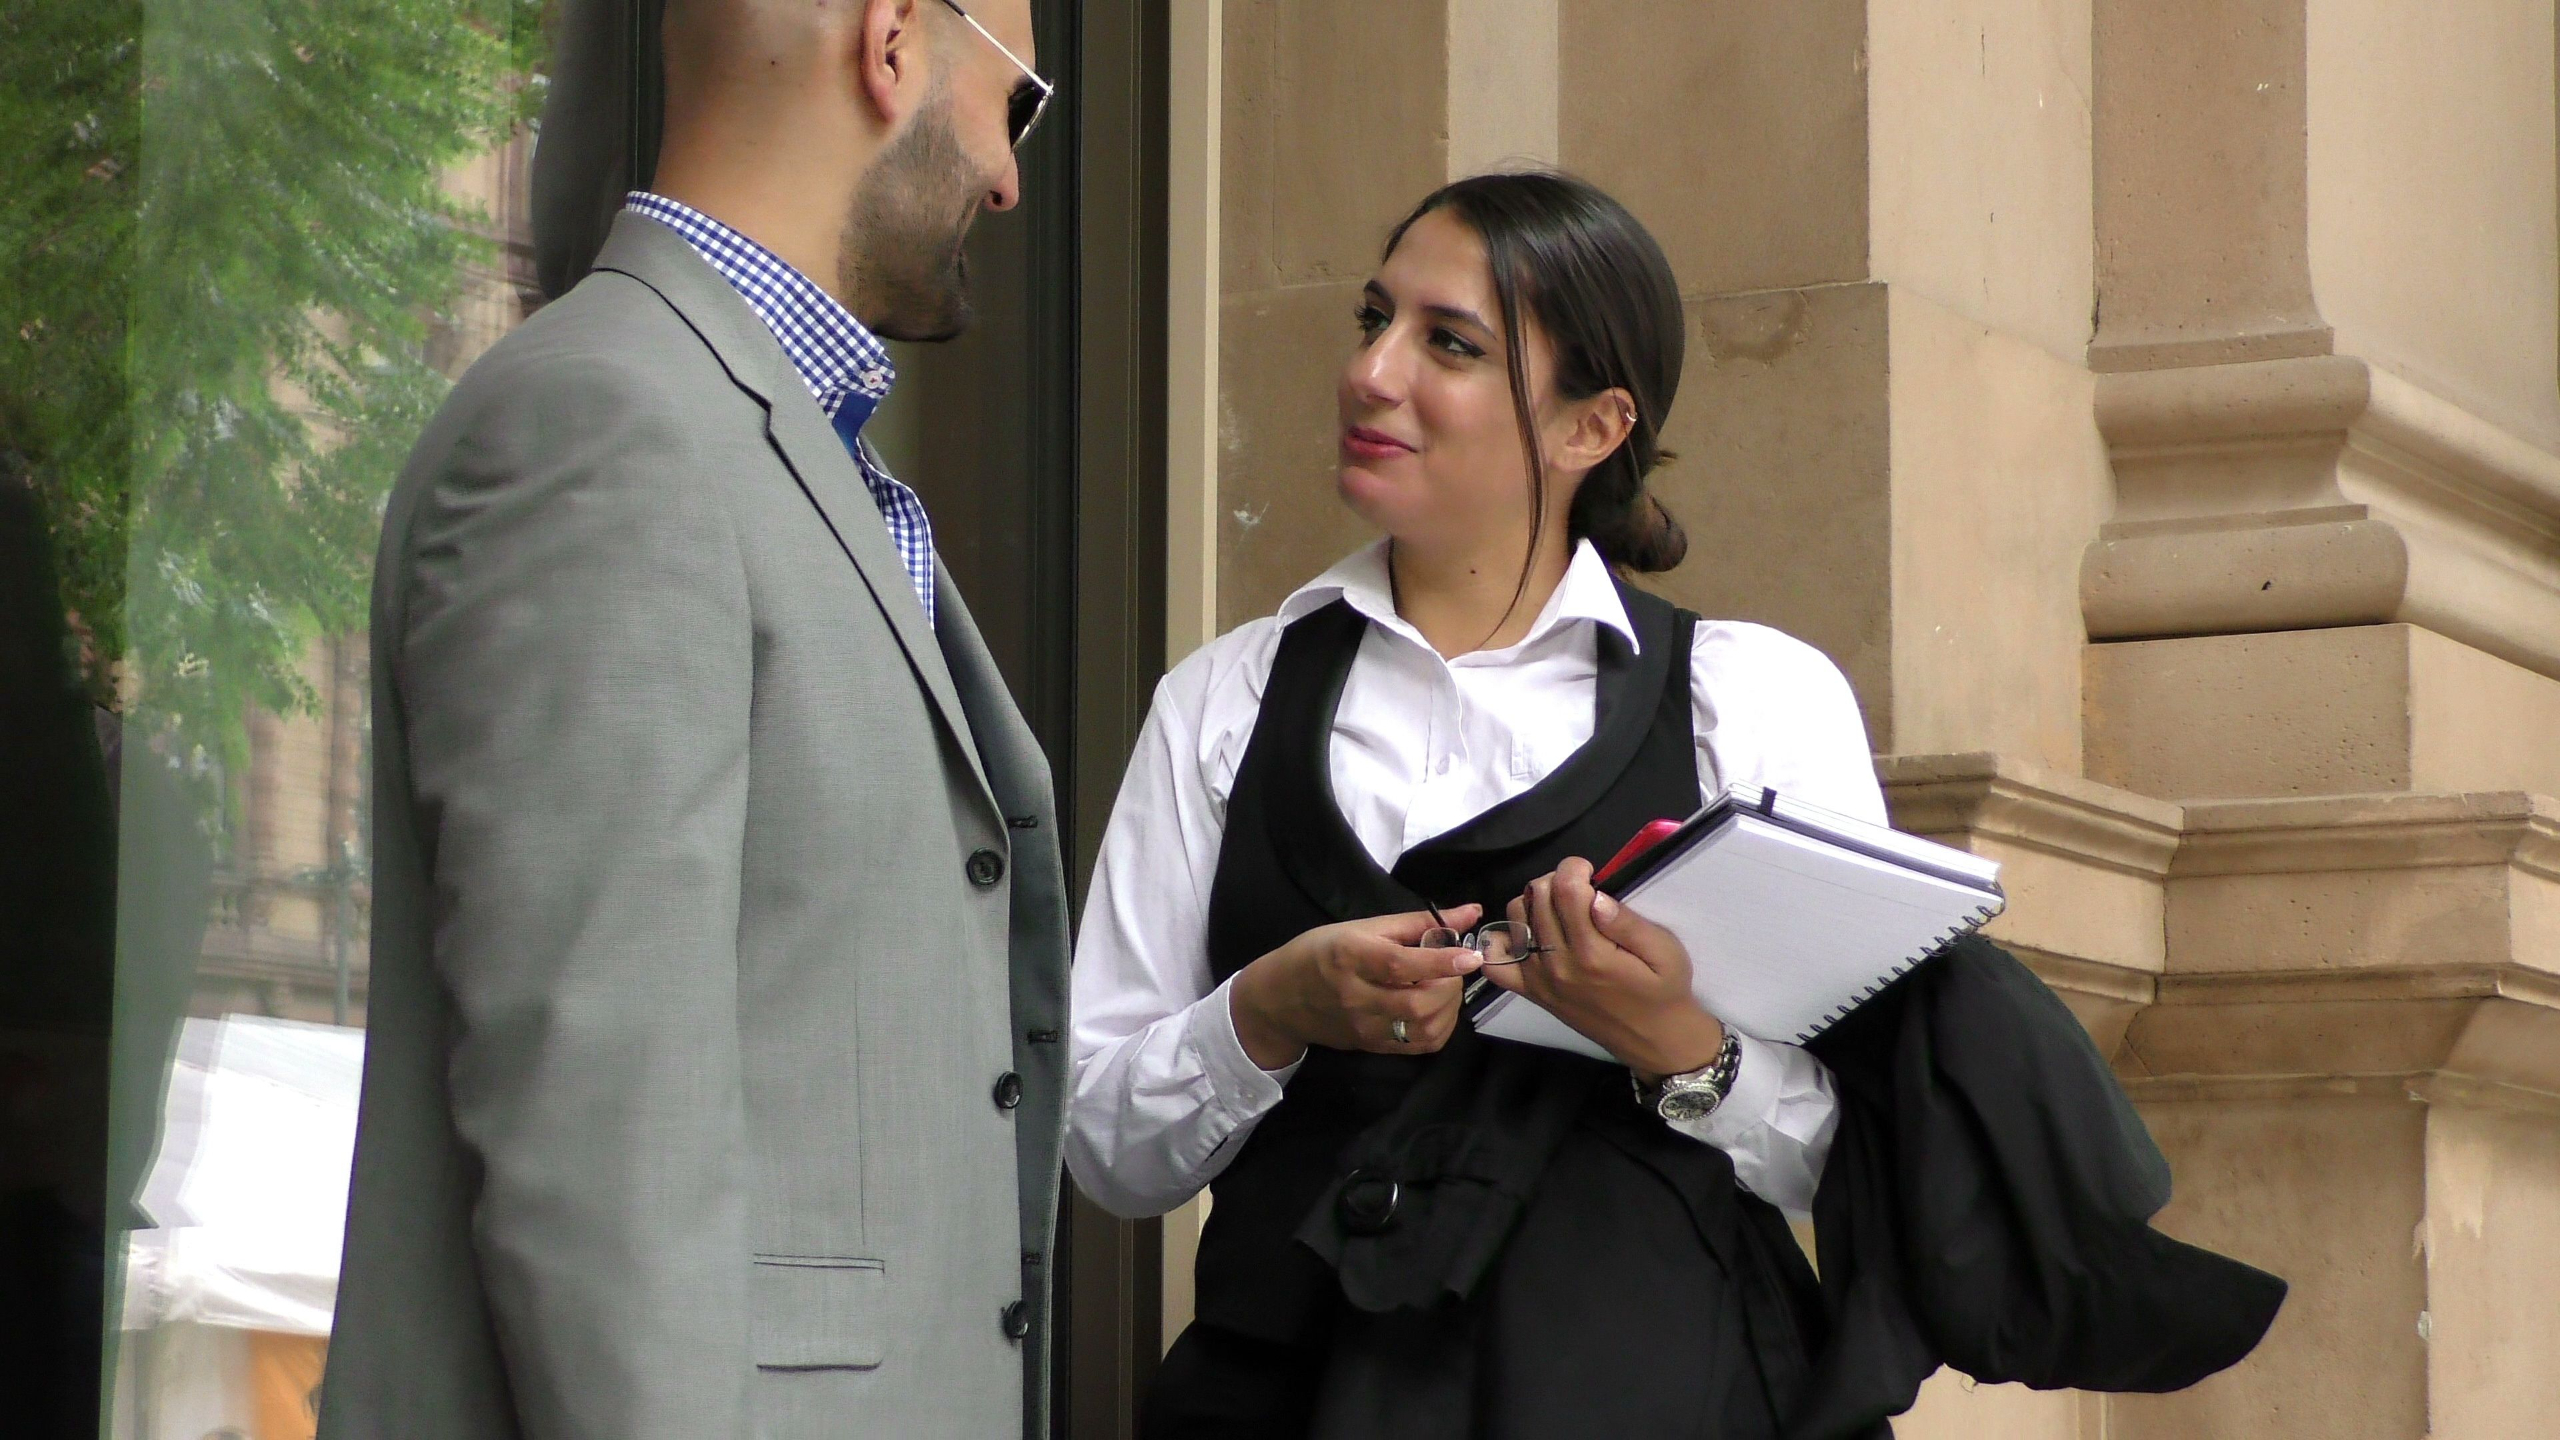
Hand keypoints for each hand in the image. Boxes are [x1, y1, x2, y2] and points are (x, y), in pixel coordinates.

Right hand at [1228, 905, 1485, 1068]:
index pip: (1400, 964)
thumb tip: (1470, 913)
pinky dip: (1441, 1026)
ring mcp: (1364, 1027)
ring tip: (1445, 986)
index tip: (1471, 955)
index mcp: (1350, 957)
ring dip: (1449, 1007)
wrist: (1280, 999)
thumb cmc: (1320, 952)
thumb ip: (1418, 922)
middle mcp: (1356, 996)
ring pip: (1423, 1029)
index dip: (1440, 961)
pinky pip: (1420, 1046)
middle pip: (1417, 1004)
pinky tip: (1437, 1007)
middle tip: (1453, 968)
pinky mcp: (1371, 1046)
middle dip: (1450, 986)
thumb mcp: (1362, 927)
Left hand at [1483, 858, 1725, 1080]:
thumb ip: (1628, 923)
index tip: (1590, 873)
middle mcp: (1558, 965)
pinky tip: (1529, 933)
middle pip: (1536, 896)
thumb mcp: (1665, 952)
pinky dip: (1503, 940)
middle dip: (1556, 880)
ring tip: (1559, 909)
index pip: (1564, 889)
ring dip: (1533, 902)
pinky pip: (1496, 961)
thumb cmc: (1662, 991)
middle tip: (1578, 889)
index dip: (1575, 868)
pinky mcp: (1530, 991)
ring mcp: (1538, 979)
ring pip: (1514, 917)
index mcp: (1592, 953)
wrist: (1652, 1039)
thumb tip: (1595, 896)